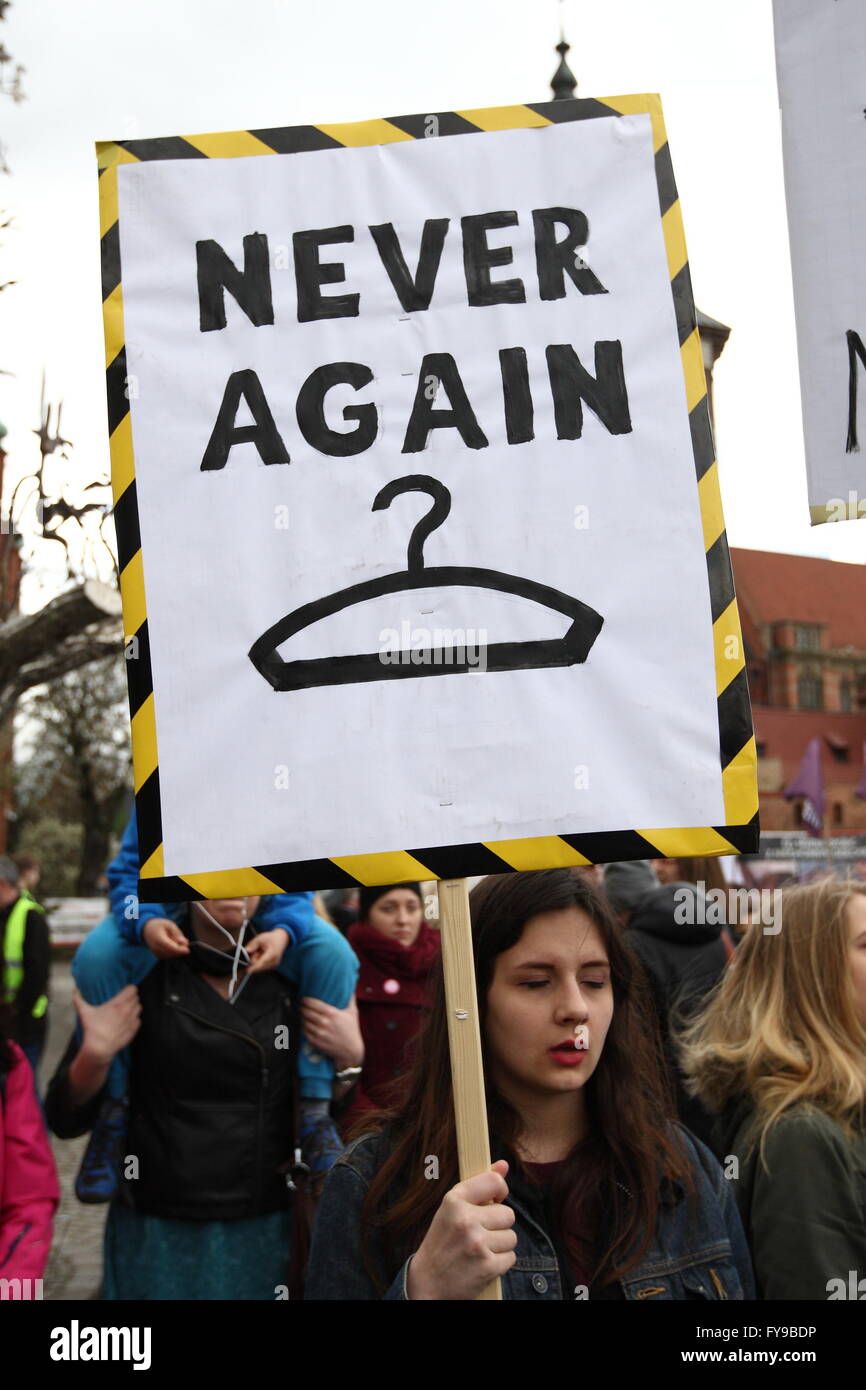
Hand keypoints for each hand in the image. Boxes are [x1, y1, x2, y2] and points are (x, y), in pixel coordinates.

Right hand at [73, 985, 141, 1067]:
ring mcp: (131, 1020)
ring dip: (134, 1007)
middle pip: (136, 998)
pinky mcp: (134, 1030)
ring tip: (126, 1010)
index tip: (124, 992)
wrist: (99, 1048)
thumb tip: (75, 990)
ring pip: (139, 1008)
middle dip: (131, 998)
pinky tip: (126, 1021)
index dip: (129, 989)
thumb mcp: (85, 1013)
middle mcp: (127, 1010)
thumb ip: (79, 1000)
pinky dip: (134, 1019)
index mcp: (117, 1004)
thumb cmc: (92, 1029)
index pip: (132, 989)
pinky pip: (138, 1020)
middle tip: (123, 1001)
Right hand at [142, 917, 189, 958]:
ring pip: (171, 955)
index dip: (180, 950)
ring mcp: (156, 952)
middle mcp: (156, 947)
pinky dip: (173, 951)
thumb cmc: (160, 926)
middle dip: (180, 949)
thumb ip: (177, 934)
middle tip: (183, 940)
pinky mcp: (157, 955)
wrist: (147, 929)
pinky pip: (168, 956)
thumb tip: (185, 943)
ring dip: (177, 950)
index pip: (170, 947)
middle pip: (172, 952)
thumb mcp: (170, 925)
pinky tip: (172, 943)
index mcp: (158, 938)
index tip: (188, 950)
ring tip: (172, 939)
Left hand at [246, 927, 289, 973]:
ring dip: (257, 961)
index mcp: (272, 954)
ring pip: (260, 967)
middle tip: (257, 951)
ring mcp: (274, 965)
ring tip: (261, 952)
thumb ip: (253, 944)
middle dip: (254, 960)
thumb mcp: (261, 938)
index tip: (248, 970)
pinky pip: (263, 967)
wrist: (282, 939)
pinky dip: (260, 962)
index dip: (254, 967)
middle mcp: (274, 961)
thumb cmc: (272, 938)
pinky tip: (263, 955)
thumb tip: (246, 950)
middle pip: (259, 966)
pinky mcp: (273, 966)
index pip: (261, 962)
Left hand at [301, 993, 363, 1070]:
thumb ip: (350, 998)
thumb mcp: (353, 1013)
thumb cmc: (352, 1030)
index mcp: (332, 1014)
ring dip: (301, 1017)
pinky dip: (303, 1027)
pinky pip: (304, 1032)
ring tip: (302, 1014)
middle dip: (302, 1008)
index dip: (306, 1000)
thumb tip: (351, 986)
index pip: (313, 1003)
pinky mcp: (316, 1042)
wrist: (351, 1051)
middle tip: (302, 1006)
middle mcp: (324, 1023)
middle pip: (306, 1012)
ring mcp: (319, 1033)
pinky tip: (304, 1024)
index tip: (304, 998)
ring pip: (303, 1021)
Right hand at [407, 1160, 516, 1299]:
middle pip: (508, 1214)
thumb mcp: (453, 1209)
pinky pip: (511, 1257)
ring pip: (511, 1237)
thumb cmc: (442, 1242)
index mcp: (454, 1200)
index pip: (494, 1181)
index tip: (495, 1200)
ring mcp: (476, 1244)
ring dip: (500, 1245)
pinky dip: (501, 1262)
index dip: (500, 1190)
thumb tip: (504, 1164)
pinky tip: (483, 1263)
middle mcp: (465, 1220)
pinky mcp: (487, 1266)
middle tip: (480, 1233)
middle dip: (499, 1225)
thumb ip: (480, 1186)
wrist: (427, 1283)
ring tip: (480, 1249)